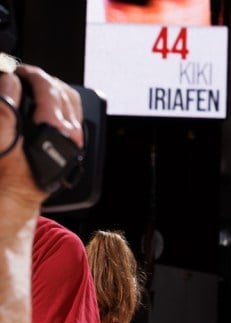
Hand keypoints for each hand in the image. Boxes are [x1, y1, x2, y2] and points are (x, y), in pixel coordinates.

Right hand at [0, 62, 82, 205]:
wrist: (17, 195)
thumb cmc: (8, 173)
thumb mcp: (1, 142)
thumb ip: (4, 112)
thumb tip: (11, 82)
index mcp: (56, 131)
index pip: (50, 90)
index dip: (31, 75)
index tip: (17, 71)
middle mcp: (71, 135)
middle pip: (63, 92)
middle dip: (41, 78)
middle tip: (21, 73)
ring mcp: (75, 139)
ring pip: (71, 101)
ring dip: (52, 87)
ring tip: (32, 82)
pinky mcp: (73, 143)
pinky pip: (72, 113)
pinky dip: (59, 100)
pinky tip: (45, 98)